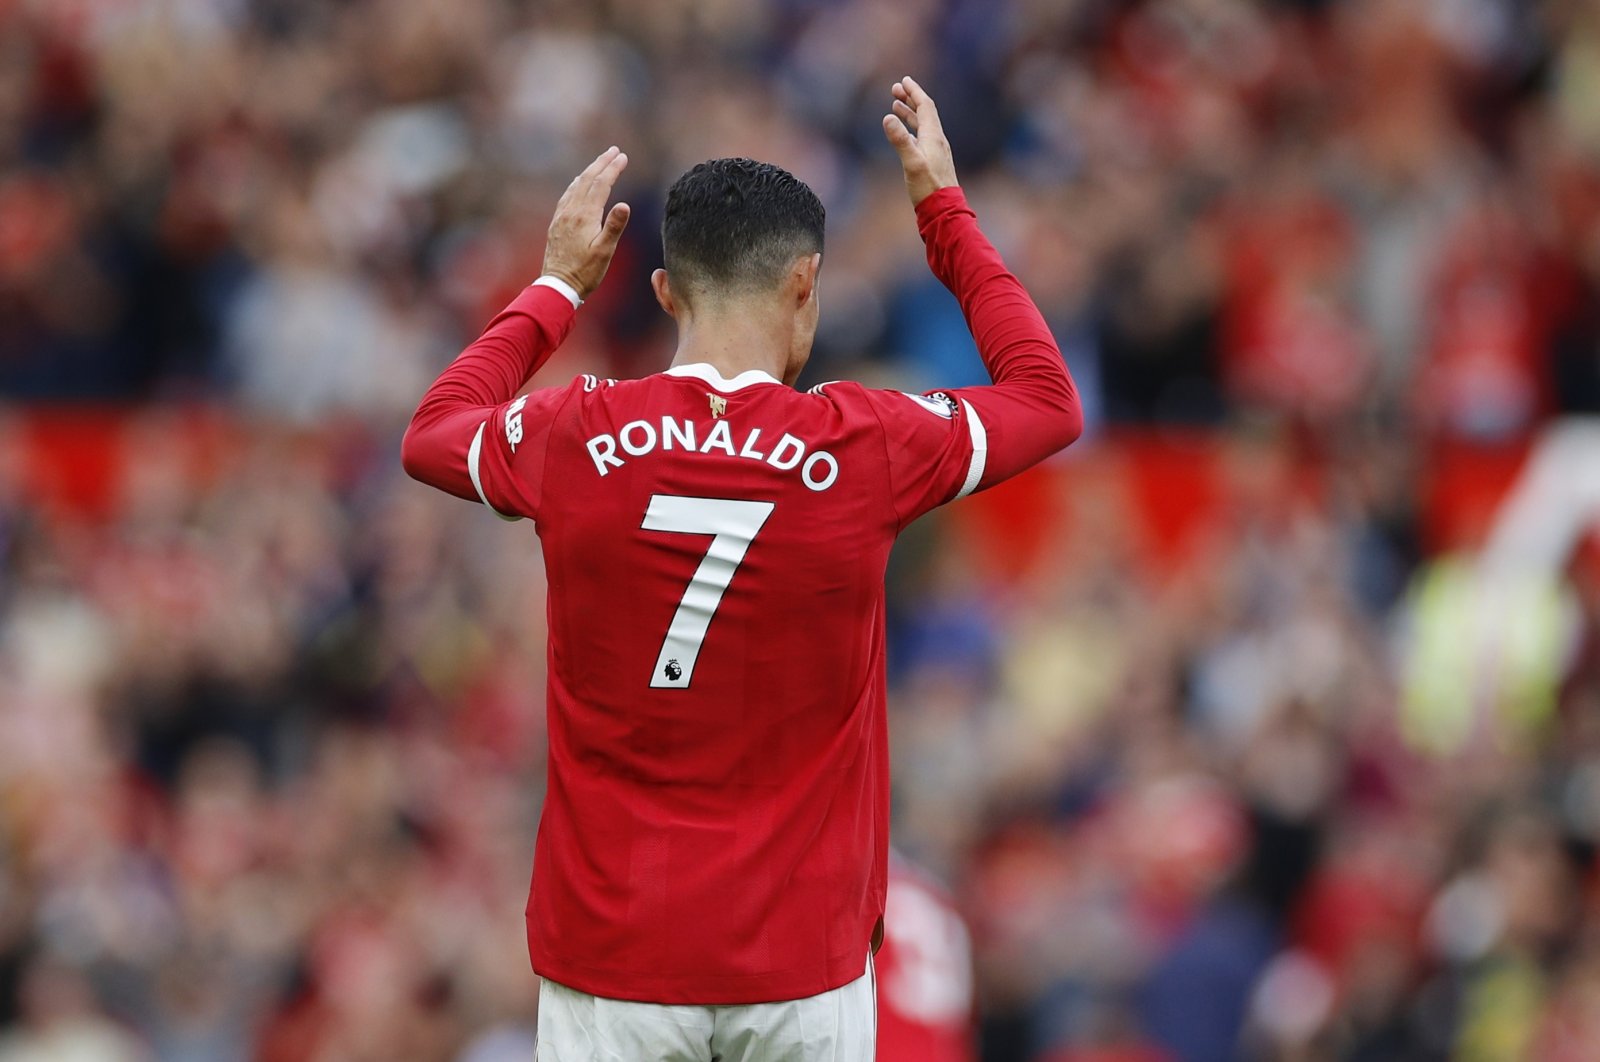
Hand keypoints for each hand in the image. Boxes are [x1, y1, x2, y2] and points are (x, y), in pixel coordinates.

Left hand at [542, 147, 631, 299]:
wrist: (558, 285)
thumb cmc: (585, 272)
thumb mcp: (604, 252)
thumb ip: (614, 227)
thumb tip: (625, 204)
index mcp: (585, 216)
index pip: (601, 185)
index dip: (612, 169)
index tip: (623, 157)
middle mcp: (571, 211)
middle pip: (587, 179)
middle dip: (601, 163)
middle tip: (614, 150)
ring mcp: (562, 216)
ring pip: (576, 185)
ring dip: (589, 171)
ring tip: (600, 162)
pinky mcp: (556, 223)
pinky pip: (567, 196)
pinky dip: (576, 184)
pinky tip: (578, 183)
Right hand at [882, 76, 958, 207]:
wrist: (943, 210)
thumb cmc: (928, 187)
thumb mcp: (911, 162)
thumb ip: (900, 140)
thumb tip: (888, 117)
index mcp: (933, 136)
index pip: (925, 106)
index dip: (914, 91)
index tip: (904, 80)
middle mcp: (937, 140)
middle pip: (924, 112)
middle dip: (910, 99)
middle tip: (895, 89)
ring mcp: (936, 151)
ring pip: (923, 125)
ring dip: (910, 113)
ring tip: (896, 106)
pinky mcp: (933, 161)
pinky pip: (922, 137)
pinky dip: (911, 129)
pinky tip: (905, 133)